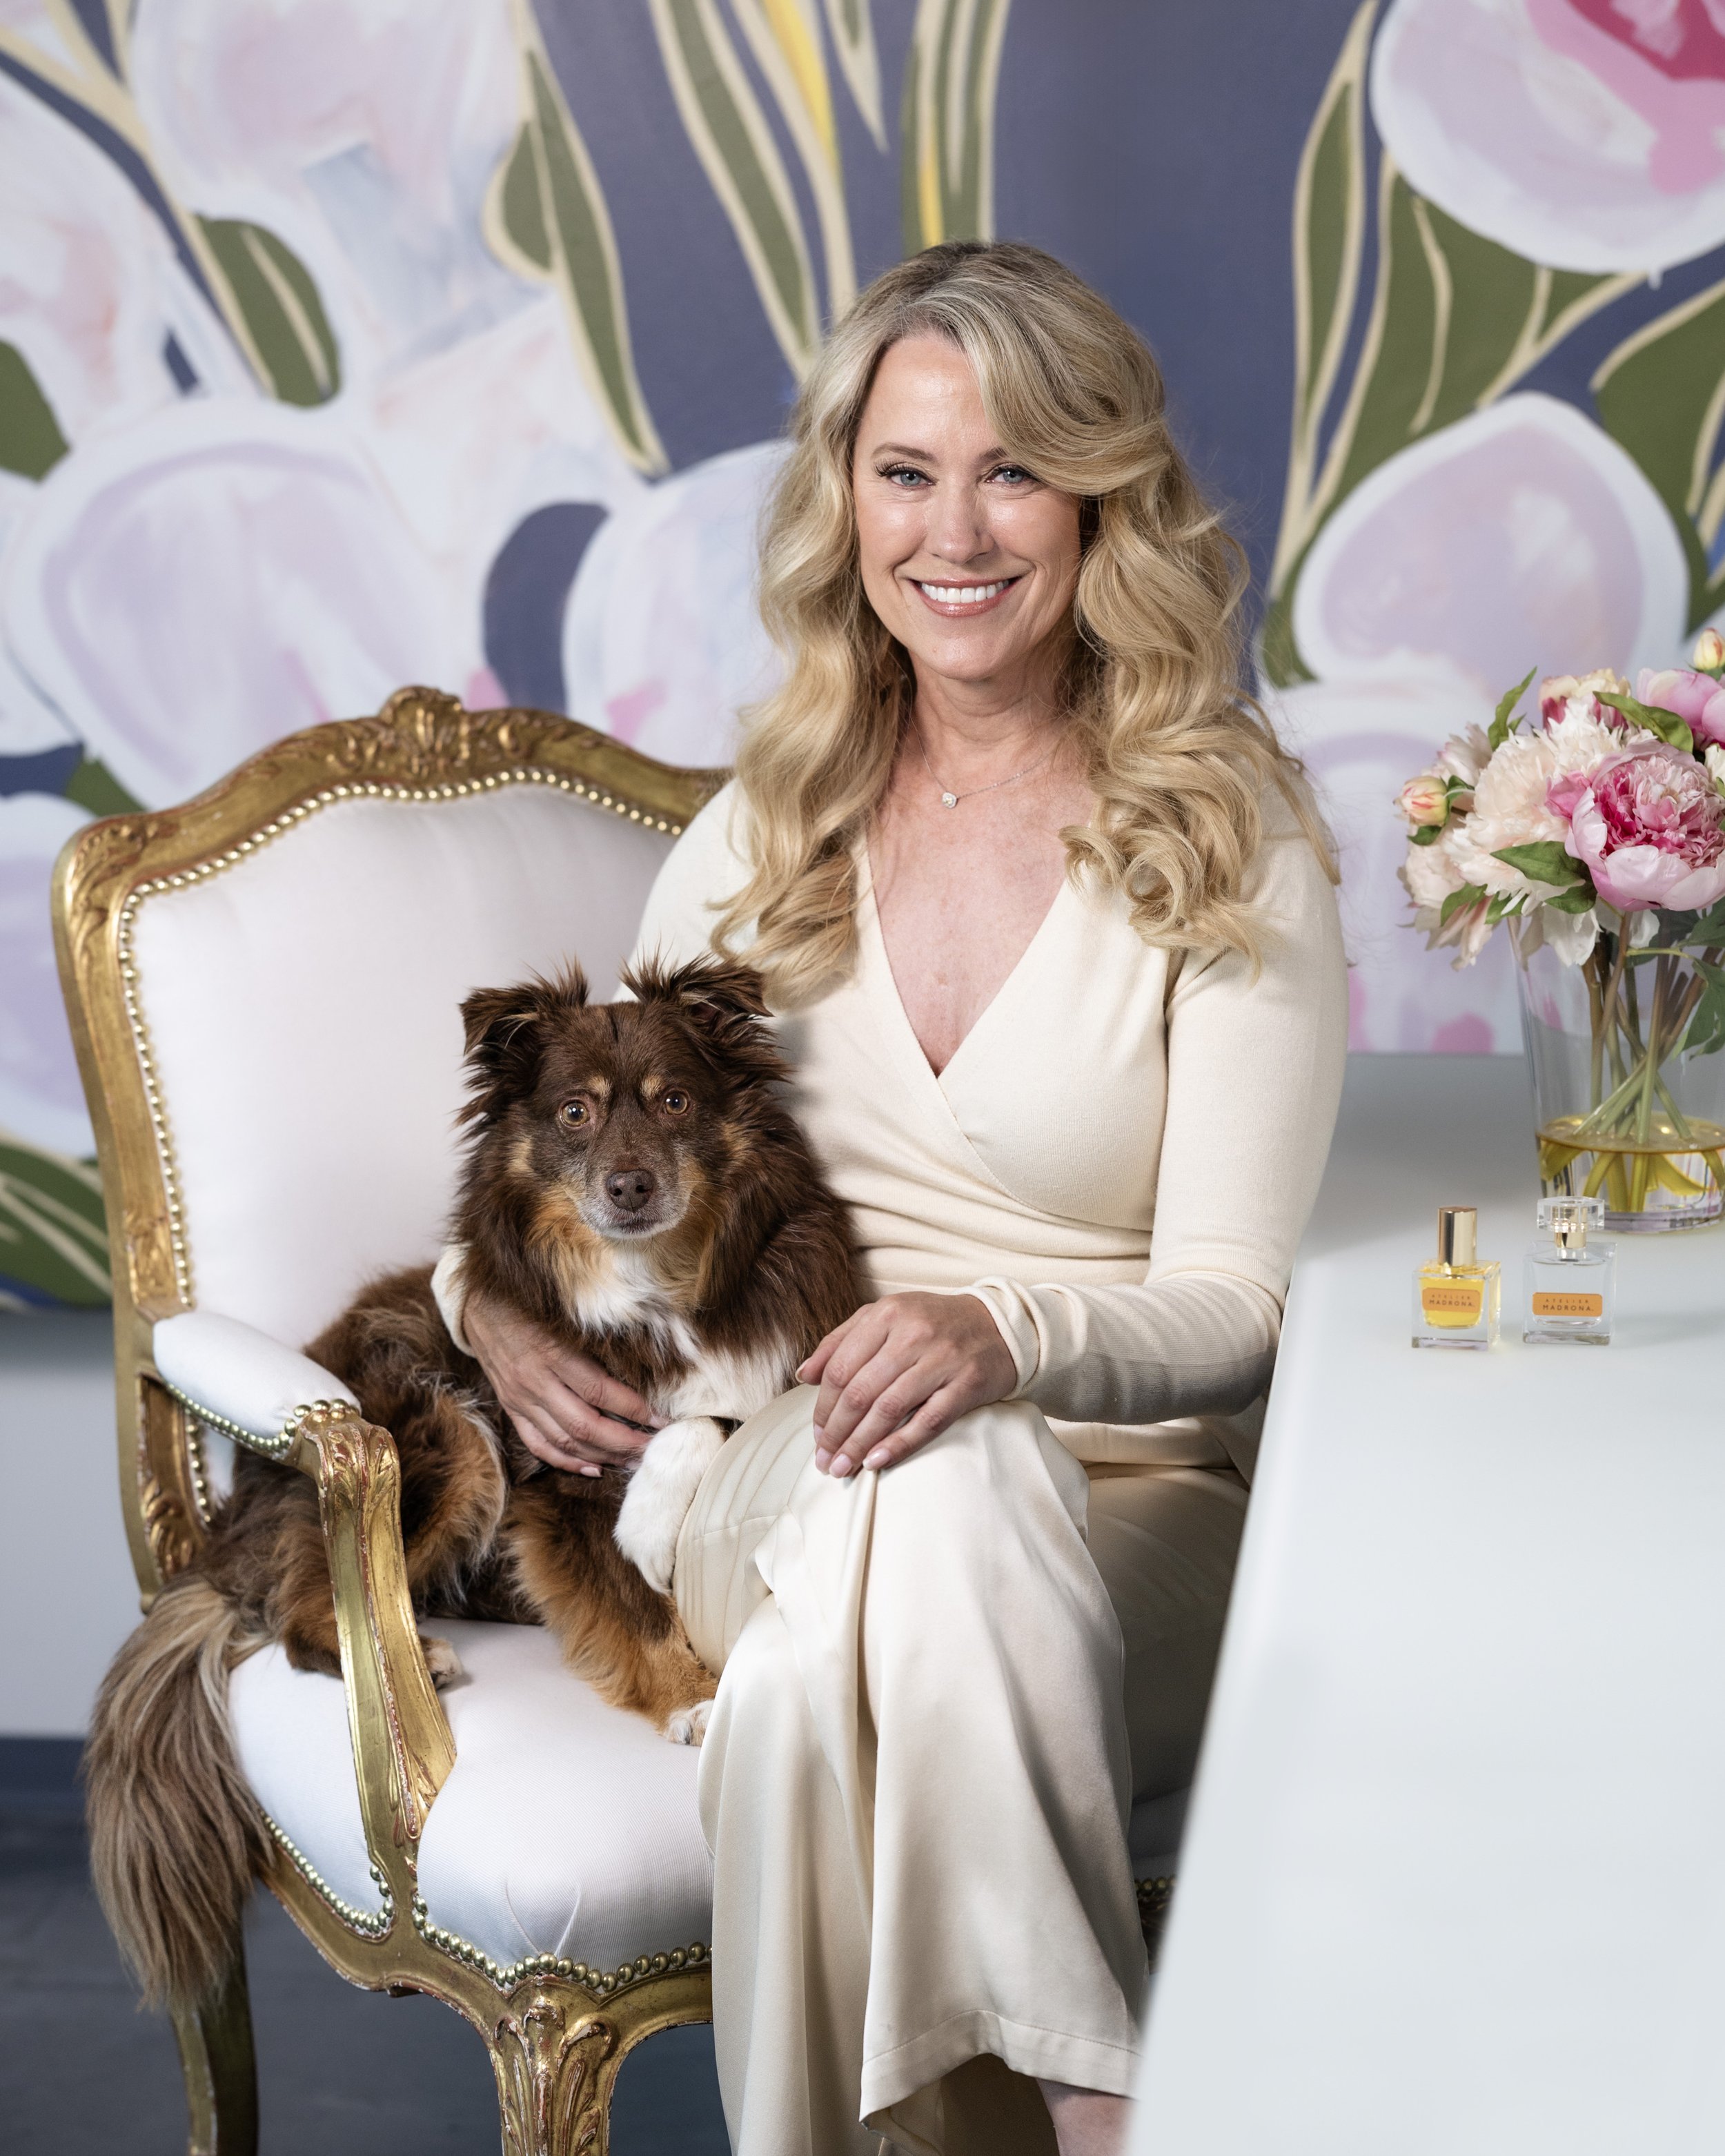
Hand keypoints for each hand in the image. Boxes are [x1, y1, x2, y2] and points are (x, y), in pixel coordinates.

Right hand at [463, 1292, 663, 1475]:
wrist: (478, 1306)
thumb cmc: (530, 1303)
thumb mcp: (564, 1314)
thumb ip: (595, 1340)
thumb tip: (641, 1364)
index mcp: (552, 1353)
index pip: (601, 1392)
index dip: (635, 1409)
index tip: (662, 1419)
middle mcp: (535, 1381)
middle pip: (585, 1425)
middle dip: (624, 1442)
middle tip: (652, 1448)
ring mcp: (520, 1399)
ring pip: (564, 1441)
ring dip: (602, 1455)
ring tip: (631, 1460)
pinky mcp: (511, 1409)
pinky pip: (538, 1444)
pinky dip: (566, 1461)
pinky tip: (593, 1467)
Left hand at [797, 1292, 1016, 1477]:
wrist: (1000, 1325)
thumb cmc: (933, 1324)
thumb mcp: (886, 1318)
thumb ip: (841, 1341)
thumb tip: (804, 1375)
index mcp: (887, 1314)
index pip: (841, 1367)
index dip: (823, 1406)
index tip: (816, 1435)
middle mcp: (913, 1334)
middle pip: (860, 1391)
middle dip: (836, 1433)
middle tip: (823, 1461)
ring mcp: (942, 1359)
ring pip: (888, 1408)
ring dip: (859, 1444)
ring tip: (842, 1468)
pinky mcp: (967, 1384)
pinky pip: (927, 1421)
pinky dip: (899, 1444)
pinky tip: (876, 1462)